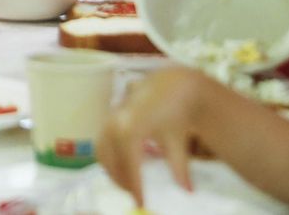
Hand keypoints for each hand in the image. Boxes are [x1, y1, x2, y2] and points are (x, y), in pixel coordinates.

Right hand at [99, 68, 216, 207]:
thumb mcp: (177, 141)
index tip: (140, 202)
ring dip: (112, 169)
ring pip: (102, 151)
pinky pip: (102, 142)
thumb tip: (186, 191)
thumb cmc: (176, 113)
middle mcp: (115, 123)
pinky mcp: (109, 116)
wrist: (174, 85)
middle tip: (134, 194)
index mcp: (131, 129)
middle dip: (120, 180)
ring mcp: (109, 118)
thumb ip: (179, 168)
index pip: (128, 165)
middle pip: (110, 160)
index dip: (134, 186)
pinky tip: (124, 165)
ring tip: (128, 182)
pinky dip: (110, 156)